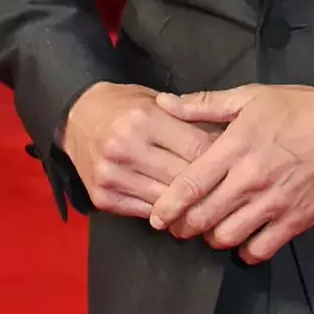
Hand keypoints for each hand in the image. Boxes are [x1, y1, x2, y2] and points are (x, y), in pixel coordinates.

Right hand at [60, 82, 220, 217]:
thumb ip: (189, 119)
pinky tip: (181, 212)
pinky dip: (166, 213)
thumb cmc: (125, 105)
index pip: (197, 148)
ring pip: (166, 201)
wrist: (76, 117)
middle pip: (184, 178)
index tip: (237, 165)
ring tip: (213, 206)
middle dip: (211, 186)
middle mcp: (125, 147)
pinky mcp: (102, 197)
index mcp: (144, 118)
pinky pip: (145, 213)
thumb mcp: (156, 100)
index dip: (222, 159)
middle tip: (232, 191)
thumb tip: (228, 142)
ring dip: (191, 206)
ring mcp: (111, 175)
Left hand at [149, 81, 313, 264]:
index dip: (167, 207)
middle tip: (181, 225)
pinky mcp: (296, 220)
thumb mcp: (251, 96)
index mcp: (236, 147)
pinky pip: (260, 249)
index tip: (158, 217)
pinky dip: (246, 250)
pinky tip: (244, 239)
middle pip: (202, 218)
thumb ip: (205, 104)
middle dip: (185, 227)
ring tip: (212, 229)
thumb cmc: (301, 108)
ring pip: (227, 237)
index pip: (189, 186)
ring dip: (213, 238)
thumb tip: (165, 102)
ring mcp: (274, 203)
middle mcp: (251, 179)